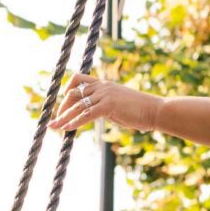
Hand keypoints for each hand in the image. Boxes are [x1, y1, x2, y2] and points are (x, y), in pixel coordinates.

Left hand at [45, 72, 161, 135]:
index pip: (78, 81)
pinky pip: (86, 114)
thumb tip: (91, 113)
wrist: (155, 110)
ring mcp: (105, 95)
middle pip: (73, 94)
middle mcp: (102, 87)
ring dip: (63, 117)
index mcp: (104, 84)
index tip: (62, 104)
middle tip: (55, 120)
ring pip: (77, 105)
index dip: (66, 91)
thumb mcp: (117, 103)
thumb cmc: (139, 110)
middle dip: (62, 108)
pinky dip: (74, 122)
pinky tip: (66, 129)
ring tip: (54, 127)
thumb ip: (103, 105)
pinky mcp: (108, 106)